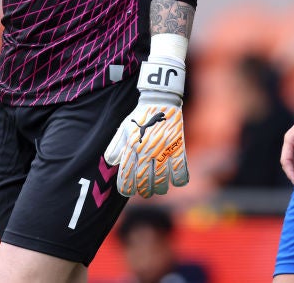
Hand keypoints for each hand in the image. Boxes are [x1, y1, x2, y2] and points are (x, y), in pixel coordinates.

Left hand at [104, 55, 187, 196]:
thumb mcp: (125, 128)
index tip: (128, 191)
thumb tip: (112, 162)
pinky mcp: (178, 146)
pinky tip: (176, 181)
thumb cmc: (140, 116)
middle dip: (144, 191)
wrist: (160, 100)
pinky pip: (181, 169)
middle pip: (144, 182)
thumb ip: (116, 146)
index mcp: (132, 147)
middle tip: (145, 192)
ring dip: (160, 189)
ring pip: (162, 180)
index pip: (126, 175)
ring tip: (159, 189)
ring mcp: (163, 149)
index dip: (126, 188)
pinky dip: (180, 179)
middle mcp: (146, 151)